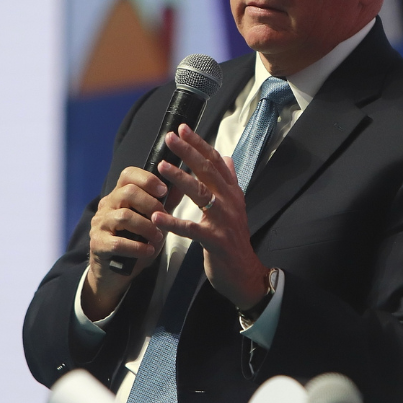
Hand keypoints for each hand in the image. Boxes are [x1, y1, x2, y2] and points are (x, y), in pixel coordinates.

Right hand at [85, 166, 169, 318]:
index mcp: (120, 195)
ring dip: (147, 227)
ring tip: (158, 237)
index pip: (128, 174)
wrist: (116, 272)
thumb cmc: (137, 242)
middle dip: (151, 204)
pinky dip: (137, 247)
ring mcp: (100, 224)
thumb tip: (181, 185)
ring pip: (124, 216)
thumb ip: (165, 204)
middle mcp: (107, 206)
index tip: (164, 190)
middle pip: (128, 192)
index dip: (147, 179)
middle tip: (163, 218)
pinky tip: (148, 250)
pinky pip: (118, 242)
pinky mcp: (98, 244)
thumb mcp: (155, 221)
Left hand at [150, 124, 269, 310]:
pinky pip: (192, 230)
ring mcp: (224, 221)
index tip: (183, 129)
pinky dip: (174, 223)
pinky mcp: (216, 241)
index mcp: (233, 193)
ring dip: (181, 179)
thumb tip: (227, 157)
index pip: (216, 161)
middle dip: (189, 152)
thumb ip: (230, 181)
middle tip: (171, 137)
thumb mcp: (236, 206)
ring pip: (202, 194)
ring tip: (162, 167)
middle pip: (209, 171)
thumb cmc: (234, 239)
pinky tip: (157, 217)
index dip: (200, 144)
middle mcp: (231, 202)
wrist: (245, 273)